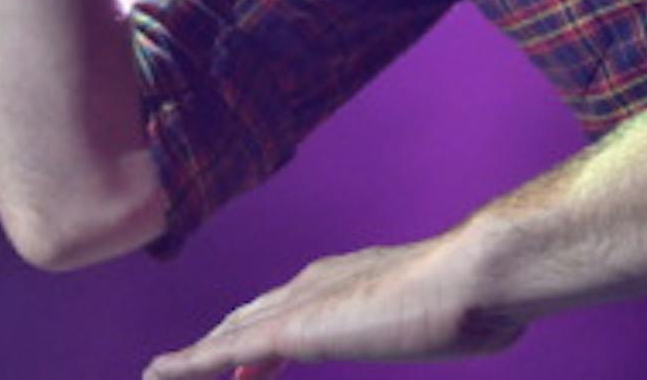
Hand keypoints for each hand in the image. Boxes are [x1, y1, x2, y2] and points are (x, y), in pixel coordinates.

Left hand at [141, 233, 522, 379]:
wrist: (472, 279)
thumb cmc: (479, 297)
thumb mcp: (462, 315)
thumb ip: (457, 318)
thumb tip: (488, 325)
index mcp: (352, 277)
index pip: (296, 306)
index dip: (271, 332)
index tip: (254, 360)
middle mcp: (317, 282)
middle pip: (253, 314)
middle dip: (225, 339)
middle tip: (197, 364)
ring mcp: (301, 306)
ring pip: (231, 333)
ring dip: (198, 354)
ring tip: (163, 372)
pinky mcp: (291, 332)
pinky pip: (222, 352)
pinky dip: (187, 363)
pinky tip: (158, 374)